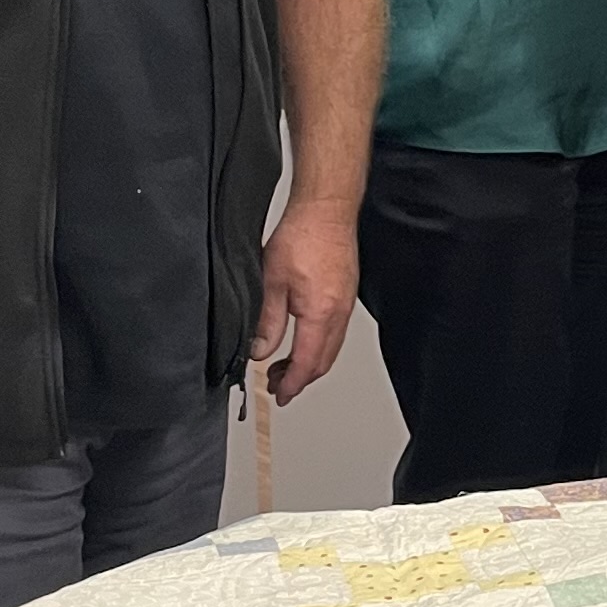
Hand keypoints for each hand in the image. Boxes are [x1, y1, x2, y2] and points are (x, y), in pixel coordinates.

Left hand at [255, 198, 358, 401]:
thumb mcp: (270, 282)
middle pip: (323, 361)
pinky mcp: (346, 294)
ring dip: (310, 363)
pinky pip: (335, 332)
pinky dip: (319, 345)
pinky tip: (303, 340)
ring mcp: (346, 304)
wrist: (326, 210)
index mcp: (320, 314)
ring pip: (331, 348)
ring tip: (285, 367)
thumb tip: (260, 352)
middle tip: (279, 387)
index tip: (279, 395)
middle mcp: (339, 313)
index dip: (292, 384)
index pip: (308, 363)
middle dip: (301, 379)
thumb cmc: (302, 236)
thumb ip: (266, 322)